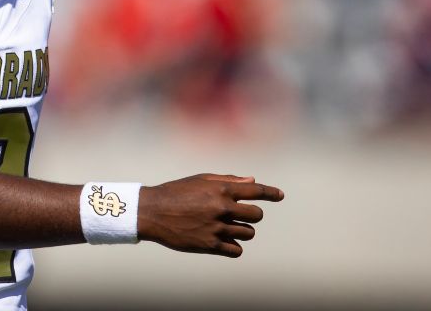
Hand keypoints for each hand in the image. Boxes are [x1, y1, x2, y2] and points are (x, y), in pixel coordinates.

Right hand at [137, 173, 283, 257]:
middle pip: (256, 215)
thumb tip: (252, 181)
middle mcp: (221, 208)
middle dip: (251, 214)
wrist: (151, 212)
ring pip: (248, 233)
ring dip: (241, 230)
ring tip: (226, 227)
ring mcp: (216, 228)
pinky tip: (222, 241)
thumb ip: (227, 181)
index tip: (279, 195)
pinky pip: (236, 250)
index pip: (256, 191)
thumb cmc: (175, 193)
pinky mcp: (210, 245)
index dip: (270, 193)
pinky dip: (233, 246)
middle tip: (237, 215)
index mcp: (220, 189)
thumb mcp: (200, 180)